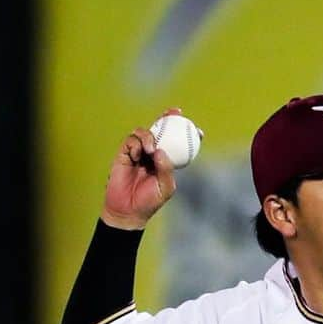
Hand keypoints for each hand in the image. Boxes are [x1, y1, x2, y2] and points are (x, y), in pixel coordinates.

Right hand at [100, 108, 181, 229]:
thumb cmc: (149, 201)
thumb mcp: (165, 187)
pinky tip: (138, 155)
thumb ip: (166, 169)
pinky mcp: (124, 154)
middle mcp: (153, 154)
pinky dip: (135, 144)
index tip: (198, 130)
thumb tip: (161, 150)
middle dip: (168, 118)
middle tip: (175, 113)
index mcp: (166, 162)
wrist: (128, 210)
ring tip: (150, 149)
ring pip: (144, 133)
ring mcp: (138, 153)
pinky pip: (130, 141)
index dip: (186, 134)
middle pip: (160, 131)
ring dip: (148, 136)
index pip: (177, 144)